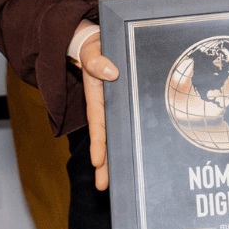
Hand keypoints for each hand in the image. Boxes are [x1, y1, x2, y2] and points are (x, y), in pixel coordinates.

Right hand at [78, 30, 118, 190]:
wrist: (99, 42)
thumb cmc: (95, 47)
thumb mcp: (92, 50)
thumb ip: (97, 60)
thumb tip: (110, 72)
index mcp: (97, 95)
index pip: (98, 123)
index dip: (98, 142)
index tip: (97, 162)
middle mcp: (106, 105)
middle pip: (105, 138)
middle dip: (104, 163)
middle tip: (104, 187)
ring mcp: (116, 107)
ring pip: (116, 136)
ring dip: (115, 157)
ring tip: (115, 183)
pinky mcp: (125, 105)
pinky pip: (128, 124)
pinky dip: (130, 140)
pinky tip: (137, 157)